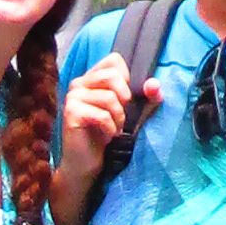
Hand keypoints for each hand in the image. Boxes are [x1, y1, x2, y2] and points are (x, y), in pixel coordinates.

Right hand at [61, 55, 149, 181]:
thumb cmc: (106, 136)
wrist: (85, 165)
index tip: (125, 100)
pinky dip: (110, 129)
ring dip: (118, 118)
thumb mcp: (132, 113)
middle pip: (112, 76)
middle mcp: (79, 83)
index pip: (114, 60)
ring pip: (109, 98)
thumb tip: (154, 85)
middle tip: (119, 117)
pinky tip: (106, 137)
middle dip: (124, 99)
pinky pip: (102, 115)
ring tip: (112, 129)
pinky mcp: (71, 113)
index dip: (126, 79)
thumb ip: (147, 97)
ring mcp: (73, 97)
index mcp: (92, 78)